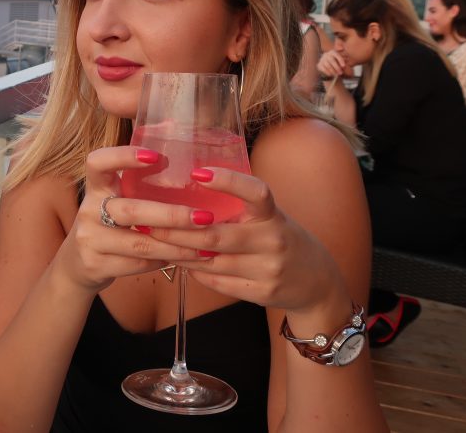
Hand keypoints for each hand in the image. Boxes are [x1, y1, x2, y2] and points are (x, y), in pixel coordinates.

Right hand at [54, 147, 203, 293]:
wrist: (77, 265)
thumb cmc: (108, 226)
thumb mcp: (114, 201)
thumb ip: (140, 188)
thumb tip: (194, 172)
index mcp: (96, 188)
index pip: (98, 162)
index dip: (123, 156)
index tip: (157, 156)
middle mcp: (88, 210)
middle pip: (132, 210)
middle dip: (172, 215)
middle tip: (204, 217)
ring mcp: (90, 239)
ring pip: (140, 243)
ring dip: (177, 245)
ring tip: (205, 246)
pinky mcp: (95, 265)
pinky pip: (138, 264)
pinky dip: (165, 261)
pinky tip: (184, 258)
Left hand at [146, 167, 344, 313]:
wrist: (316, 281)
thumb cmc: (279, 238)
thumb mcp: (268, 217)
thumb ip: (239, 206)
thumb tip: (188, 187)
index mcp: (273, 215)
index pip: (256, 192)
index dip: (228, 181)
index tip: (197, 173)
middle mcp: (273, 240)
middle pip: (215, 236)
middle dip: (177, 231)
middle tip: (149, 223)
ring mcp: (268, 269)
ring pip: (211, 263)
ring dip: (180, 253)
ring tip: (158, 243)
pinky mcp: (262, 292)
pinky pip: (218, 282)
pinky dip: (196, 272)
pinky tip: (181, 263)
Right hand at [317, 50, 347, 79]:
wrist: (330, 69)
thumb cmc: (338, 65)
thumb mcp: (342, 62)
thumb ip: (345, 60)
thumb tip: (348, 58)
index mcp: (333, 52)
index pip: (337, 55)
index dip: (340, 60)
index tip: (344, 66)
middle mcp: (326, 54)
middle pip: (332, 60)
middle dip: (337, 67)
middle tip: (341, 73)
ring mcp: (322, 59)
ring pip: (328, 65)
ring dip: (333, 71)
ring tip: (336, 75)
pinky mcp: (319, 65)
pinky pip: (323, 69)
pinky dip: (327, 72)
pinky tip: (331, 75)